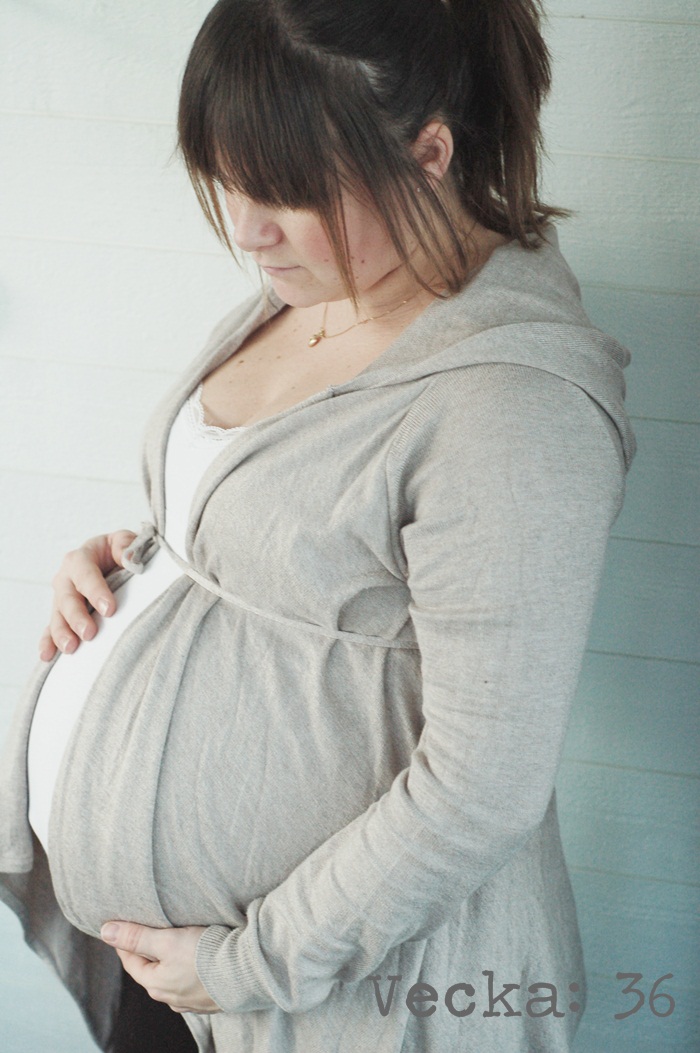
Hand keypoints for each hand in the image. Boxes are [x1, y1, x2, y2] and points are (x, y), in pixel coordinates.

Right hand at [38, 530, 136, 660]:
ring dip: (61, 633)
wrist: (113, 561)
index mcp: (81, 558)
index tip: (109, 609)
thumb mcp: (124, 542)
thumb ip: (127, 546)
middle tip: (89, 633)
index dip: (96, 591)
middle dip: (77, 617)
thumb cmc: (120, 551)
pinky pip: (51, 629)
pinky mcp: (61, 615)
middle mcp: (66, 578)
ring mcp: (62, 598)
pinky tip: (47, 656)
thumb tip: (130, 559)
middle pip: (67, 598)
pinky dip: (48, 642)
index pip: (85, 573)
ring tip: (70, 648)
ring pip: (57, 616)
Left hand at [101, 921, 220, 1014]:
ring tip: (176, 941)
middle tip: (149, 929)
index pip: (131, 961)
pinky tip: (197, 959)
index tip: (123, 925)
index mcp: (156, 984)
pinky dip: (189, 968)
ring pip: (172, 977)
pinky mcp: (211, 996)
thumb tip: (105, 932)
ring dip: (170, 960)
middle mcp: (171, 997)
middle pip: (151, 970)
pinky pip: (192, 981)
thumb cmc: (205, 955)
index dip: (125, 942)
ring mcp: (192, 1000)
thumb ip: (136, 936)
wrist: (247, 971)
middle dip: (148, 950)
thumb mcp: (167, 940)